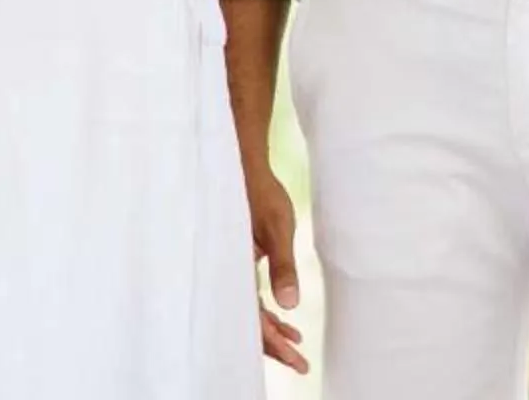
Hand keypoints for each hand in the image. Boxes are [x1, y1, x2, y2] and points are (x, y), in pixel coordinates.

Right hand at [247, 157, 308, 374]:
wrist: (243, 165)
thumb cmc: (261, 193)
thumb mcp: (278, 228)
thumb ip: (282, 267)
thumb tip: (290, 305)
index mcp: (234, 269)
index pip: (252, 319)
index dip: (273, 342)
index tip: (296, 357)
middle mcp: (229, 274)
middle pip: (248, 321)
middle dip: (273, 345)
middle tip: (300, 362)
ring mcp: (231, 269)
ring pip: (248, 311)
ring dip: (271, 330)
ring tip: (295, 344)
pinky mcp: (238, 262)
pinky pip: (248, 296)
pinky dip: (266, 310)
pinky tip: (284, 314)